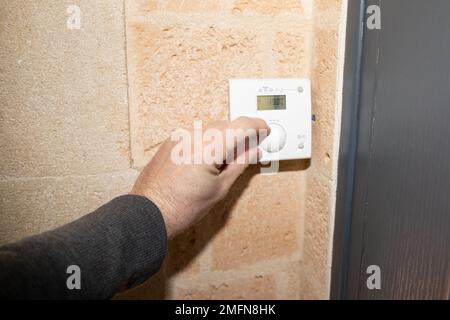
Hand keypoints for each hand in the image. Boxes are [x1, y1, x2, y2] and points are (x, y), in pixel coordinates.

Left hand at [131, 117, 269, 237]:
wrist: (150, 213)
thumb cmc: (180, 207)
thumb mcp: (220, 188)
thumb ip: (239, 164)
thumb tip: (253, 151)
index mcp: (208, 147)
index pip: (241, 126)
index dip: (257, 126)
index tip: (264, 130)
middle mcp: (192, 136)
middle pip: (227, 125)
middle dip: (241, 135)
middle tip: (250, 150)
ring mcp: (179, 138)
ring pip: (211, 129)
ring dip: (224, 139)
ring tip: (224, 164)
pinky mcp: (171, 142)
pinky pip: (196, 135)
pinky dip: (207, 143)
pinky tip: (208, 161)